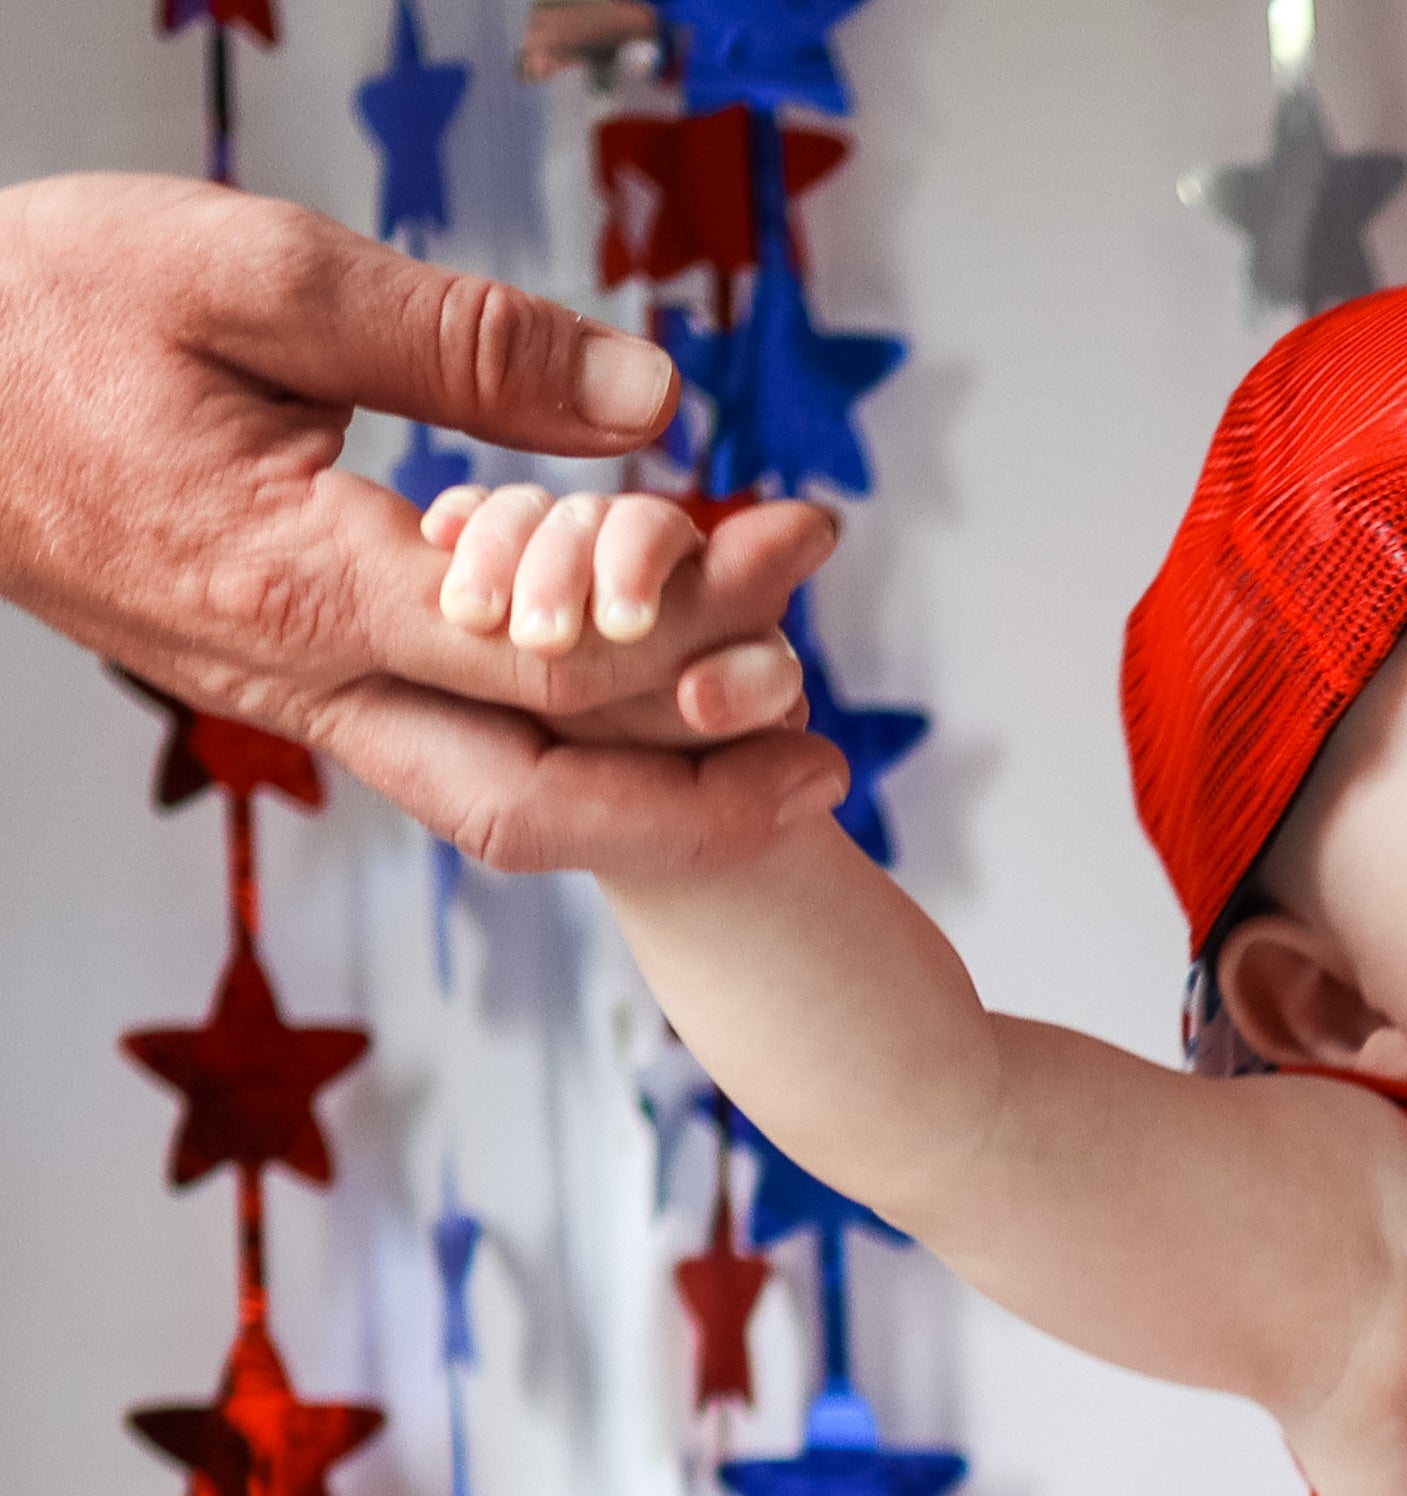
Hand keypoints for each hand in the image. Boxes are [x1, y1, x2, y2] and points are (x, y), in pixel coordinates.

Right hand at [0, 171, 839, 873]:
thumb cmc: (43, 313)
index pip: (558, 660)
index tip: (801, 546)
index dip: (703, 621)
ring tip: (774, 750)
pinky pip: (458, 763)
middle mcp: (313, 683)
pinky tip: (648, 711)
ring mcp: (301, 704)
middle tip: (828, 731)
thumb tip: (651, 397)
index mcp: (310, 585)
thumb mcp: (251, 273)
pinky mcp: (293, 692)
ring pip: (508, 809)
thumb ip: (458, 342)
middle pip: (553, 796)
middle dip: (706, 778)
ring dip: (650, 795)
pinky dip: (570, 755)